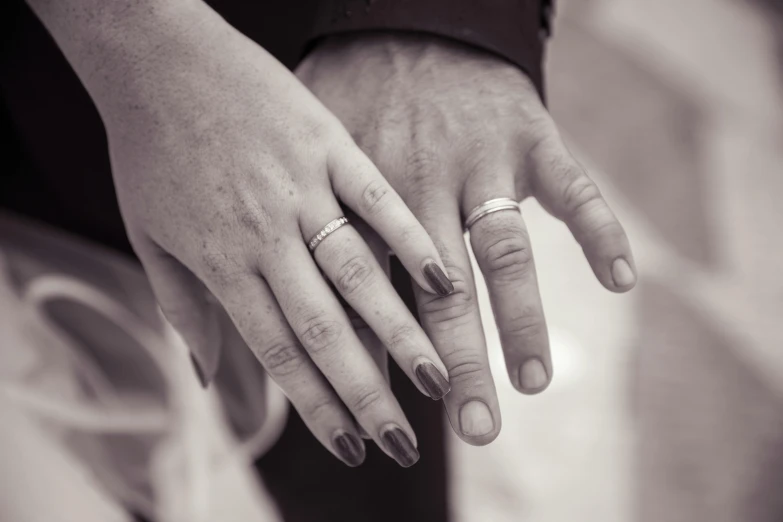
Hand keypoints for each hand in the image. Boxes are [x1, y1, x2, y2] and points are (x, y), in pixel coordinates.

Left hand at [44, 3, 454, 466]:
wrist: (159, 60)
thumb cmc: (151, 150)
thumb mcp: (149, 235)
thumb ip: (183, 308)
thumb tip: (207, 378)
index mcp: (223, 263)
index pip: (278, 351)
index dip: (316, 406)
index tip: (352, 446)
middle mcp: (267, 237)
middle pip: (324, 328)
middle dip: (365, 392)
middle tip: (406, 441)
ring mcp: (303, 190)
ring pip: (357, 273)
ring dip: (398, 332)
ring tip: (437, 379)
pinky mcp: (329, 146)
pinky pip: (376, 200)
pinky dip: (409, 240)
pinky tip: (442, 281)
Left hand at [298, 33, 636, 444]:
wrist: (399, 15)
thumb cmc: (342, 90)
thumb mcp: (299, 152)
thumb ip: (303, 221)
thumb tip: (266, 320)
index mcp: (362, 200)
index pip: (367, 298)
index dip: (375, 364)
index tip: (382, 420)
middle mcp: (421, 186)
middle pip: (440, 292)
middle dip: (456, 364)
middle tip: (473, 428)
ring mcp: (480, 161)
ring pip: (504, 253)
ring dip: (522, 319)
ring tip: (534, 381)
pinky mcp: (529, 134)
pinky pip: (574, 187)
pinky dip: (600, 231)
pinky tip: (621, 279)